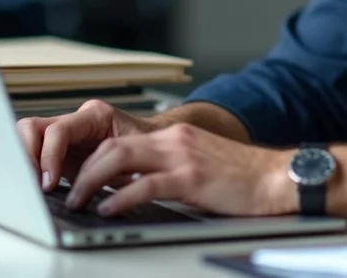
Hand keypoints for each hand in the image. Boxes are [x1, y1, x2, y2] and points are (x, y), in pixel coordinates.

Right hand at [16, 99, 157, 189]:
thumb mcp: (130, 161)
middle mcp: (76, 120)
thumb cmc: (147, 152)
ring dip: (26, 161)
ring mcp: (67, 133)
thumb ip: (108, 169)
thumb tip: (86, 189)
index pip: (58, 131)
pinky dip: (31, 168)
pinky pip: (34, 151)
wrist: (155, 149)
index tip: (49, 183)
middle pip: (32, 127)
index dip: (49, 157)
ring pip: (28, 136)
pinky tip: (38, 186)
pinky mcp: (61, 149)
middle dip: (27, 156)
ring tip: (33, 187)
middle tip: (33, 184)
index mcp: (95, 116)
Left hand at [64, 123, 296, 217]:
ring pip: (120, 159)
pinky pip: (144, 184)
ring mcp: (182, 157)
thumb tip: (134, 187)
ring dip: (91, 181)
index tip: (76, 177)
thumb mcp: (198, 165)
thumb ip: (168, 170)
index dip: (92, 160)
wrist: (277, 177)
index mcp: (174, 136)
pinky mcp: (191, 178)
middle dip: (83, 170)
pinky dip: (119, 197)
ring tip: (78, 201)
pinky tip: (107, 208)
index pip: (119, 140)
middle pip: (112, 146)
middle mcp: (174, 140)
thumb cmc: (241, 179)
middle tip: (69, 192)